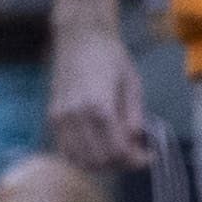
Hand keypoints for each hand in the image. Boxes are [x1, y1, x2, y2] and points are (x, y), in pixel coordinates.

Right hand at [49, 13, 154, 170]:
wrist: (80, 37)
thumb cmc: (110, 56)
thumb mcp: (132, 84)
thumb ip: (133, 116)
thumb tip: (136, 142)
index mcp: (99, 107)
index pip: (117, 150)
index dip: (135, 160)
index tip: (148, 157)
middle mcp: (76, 116)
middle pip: (99, 160)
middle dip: (120, 164)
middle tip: (134, 156)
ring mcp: (61, 118)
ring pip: (80, 160)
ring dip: (101, 164)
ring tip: (117, 153)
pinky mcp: (53, 117)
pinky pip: (66, 150)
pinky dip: (82, 157)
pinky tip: (97, 148)